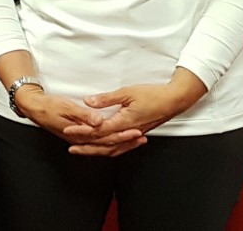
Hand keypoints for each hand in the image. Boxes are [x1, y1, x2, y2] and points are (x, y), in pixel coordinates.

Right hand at [10, 88, 144, 156]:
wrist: (35, 108)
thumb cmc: (49, 105)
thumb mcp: (66, 106)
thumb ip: (83, 115)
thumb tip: (99, 121)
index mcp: (80, 134)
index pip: (105, 137)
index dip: (122, 135)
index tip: (136, 131)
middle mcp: (82, 140)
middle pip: (108, 145)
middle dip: (126, 142)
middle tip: (142, 137)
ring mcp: (81, 139)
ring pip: (105, 147)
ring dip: (121, 144)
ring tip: (136, 139)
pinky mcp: (81, 136)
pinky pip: (100, 144)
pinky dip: (111, 142)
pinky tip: (118, 139)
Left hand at [63, 68, 208, 154]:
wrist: (174, 100)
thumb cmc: (153, 95)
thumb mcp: (127, 92)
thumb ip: (107, 99)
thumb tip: (88, 101)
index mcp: (124, 122)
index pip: (98, 130)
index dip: (82, 131)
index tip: (68, 130)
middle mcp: (128, 132)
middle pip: (104, 144)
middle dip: (86, 146)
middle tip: (71, 148)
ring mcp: (134, 134)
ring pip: (113, 148)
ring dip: (97, 150)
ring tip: (83, 150)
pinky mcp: (137, 133)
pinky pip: (121, 146)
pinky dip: (110, 149)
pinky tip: (104, 148)